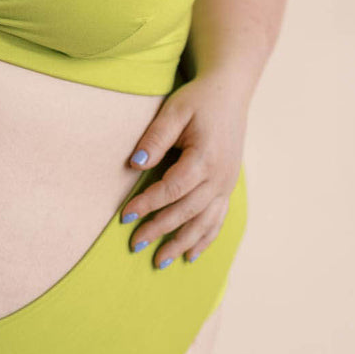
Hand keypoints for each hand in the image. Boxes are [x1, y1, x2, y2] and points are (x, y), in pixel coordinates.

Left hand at [120, 73, 247, 267]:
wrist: (230, 92)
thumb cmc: (199, 100)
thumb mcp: (174, 110)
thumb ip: (155, 137)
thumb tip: (136, 164)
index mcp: (205, 157)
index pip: (172, 189)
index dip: (148, 204)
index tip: (125, 216)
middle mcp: (220, 176)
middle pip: (187, 211)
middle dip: (160, 230)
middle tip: (135, 244)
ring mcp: (227, 183)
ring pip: (204, 222)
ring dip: (182, 243)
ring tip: (160, 261)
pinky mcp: (228, 185)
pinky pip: (218, 218)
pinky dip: (205, 238)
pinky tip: (190, 255)